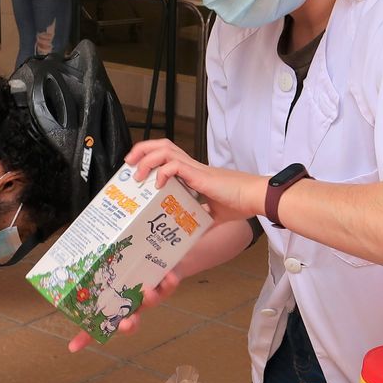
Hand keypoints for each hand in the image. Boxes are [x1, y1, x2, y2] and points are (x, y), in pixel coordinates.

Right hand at [66, 272, 180, 352]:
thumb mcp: (116, 273)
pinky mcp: (167, 284)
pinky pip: (170, 287)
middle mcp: (135, 304)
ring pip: (151, 303)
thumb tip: (70, 278)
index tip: (72, 347)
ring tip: (147, 292)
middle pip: (130, 322)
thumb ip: (98, 274)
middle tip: (125, 325)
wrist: (168, 258)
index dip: (87, 337)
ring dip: (149, 300)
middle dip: (128, 326)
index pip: (101, 324)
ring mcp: (152, 295)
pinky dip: (170, 283)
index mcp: (119, 305)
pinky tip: (168, 277)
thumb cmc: (138, 267)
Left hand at [125, 139, 266, 223]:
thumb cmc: (239, 204)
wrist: (254, 198)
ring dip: (146, 159)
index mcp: (193, 173)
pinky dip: (162, 172)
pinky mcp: (198, 174)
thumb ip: (201, 221)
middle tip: (128, 164)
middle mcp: (191, 167)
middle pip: (161, 144)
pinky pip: (174, 165)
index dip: (149, 157)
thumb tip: (192, 237)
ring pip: (164, 150)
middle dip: (141, 150)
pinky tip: (158, 184)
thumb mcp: (214, 215)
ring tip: (137, 174)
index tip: (136, 169)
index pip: (167, 155)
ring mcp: (194, 169)